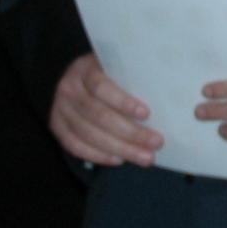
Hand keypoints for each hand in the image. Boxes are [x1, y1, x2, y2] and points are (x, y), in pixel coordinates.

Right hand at [52, 53, 161, 168]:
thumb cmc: (111, 74)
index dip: (124, 102)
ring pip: (89, 134)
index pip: (102, 86)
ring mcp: (59, 108)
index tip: (147, 114)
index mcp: (84, 68)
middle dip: (130, 132)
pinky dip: (98, 156)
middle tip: (156, 142)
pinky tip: (119, 160)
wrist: (80, 79)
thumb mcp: (120, 67)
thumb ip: (135, 76)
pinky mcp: (56, 127)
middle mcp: (68, 88)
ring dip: (120, 149)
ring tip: (145, 157)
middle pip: (99, 115)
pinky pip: (75, 146)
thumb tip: (170, 96)